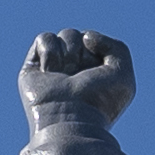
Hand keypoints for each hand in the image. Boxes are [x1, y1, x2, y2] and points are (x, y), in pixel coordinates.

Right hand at [20, 28, 134, 131]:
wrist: (71, 120)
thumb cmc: (98, 103)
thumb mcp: (122, 74)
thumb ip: (116, 46)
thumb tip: (86, 37)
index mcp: (95, 72)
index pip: (96, 42)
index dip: (100, 51)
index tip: (99, 76)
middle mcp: (74, 70)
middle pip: (80, 36)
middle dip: (83, 52)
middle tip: (80, 77)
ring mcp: (54, 69)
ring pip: (65, 34)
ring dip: (69, 51)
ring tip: (65, 75)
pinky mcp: (33, 70)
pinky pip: (44, 38)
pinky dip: (51, 51)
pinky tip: (50, 72)